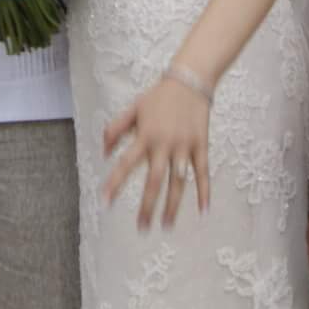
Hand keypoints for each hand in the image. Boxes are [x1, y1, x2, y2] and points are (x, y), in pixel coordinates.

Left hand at [102, 74, 211, 230]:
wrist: (190, 80)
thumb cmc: (158, 96)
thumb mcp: (132, 108)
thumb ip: (115, 129)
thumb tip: (104, 153)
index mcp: (145, 135)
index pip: (126, 164)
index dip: (115, 183)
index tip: (105, 202)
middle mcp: (164, 143)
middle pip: (154, 180)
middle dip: (148, 206)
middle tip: (142, 228)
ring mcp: (184, 146)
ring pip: (179, 181)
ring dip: (173, 205)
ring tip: (167, 226)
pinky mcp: (201, 145)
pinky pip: (203, 172)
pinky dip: (204, 192)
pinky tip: (204, 211)